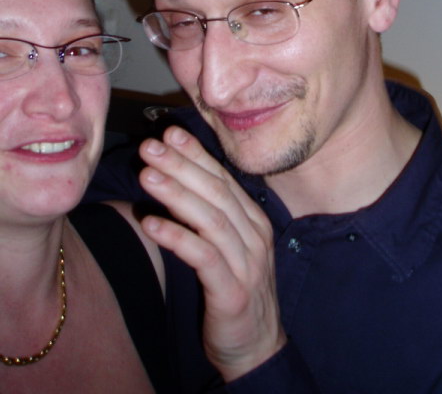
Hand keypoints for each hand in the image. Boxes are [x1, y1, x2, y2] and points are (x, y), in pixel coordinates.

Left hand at [138, 126, 286, 380]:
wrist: (256, 346)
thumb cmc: (234, 289)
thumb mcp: (227, 245)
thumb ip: (210, 215)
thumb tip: (178, 180)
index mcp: (252, 219)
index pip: (222, 178)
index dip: (196, 154)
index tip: (169, 133)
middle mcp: (254, 234)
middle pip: (215, 191)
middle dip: (181, 165)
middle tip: (150, 146)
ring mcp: (247, 261)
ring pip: (209, 218)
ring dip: (176, 193)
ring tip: (147, 174)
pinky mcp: (233, 290)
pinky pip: (203, 256)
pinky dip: (177, 236)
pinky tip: (151, 223)